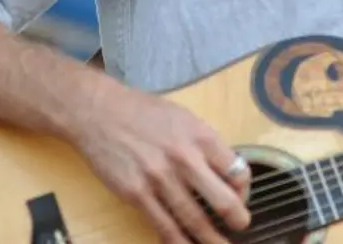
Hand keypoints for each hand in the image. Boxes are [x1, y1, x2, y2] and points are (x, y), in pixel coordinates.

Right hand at [71, 78, 251, 243]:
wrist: (98, 112)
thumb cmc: (143, 112)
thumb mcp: (183, 117)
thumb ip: (204, 143)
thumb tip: (225, 171)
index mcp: (200, 136)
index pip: (236, 169)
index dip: (244, 189)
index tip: (241, 196)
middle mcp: (184, 158)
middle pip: (222, 199)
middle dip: (237, 219)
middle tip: (241, 226)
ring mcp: (159, 179)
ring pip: (193, 219)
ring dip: (210, 239)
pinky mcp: (136, 194)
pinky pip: (163, 225)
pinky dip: (178, 241)